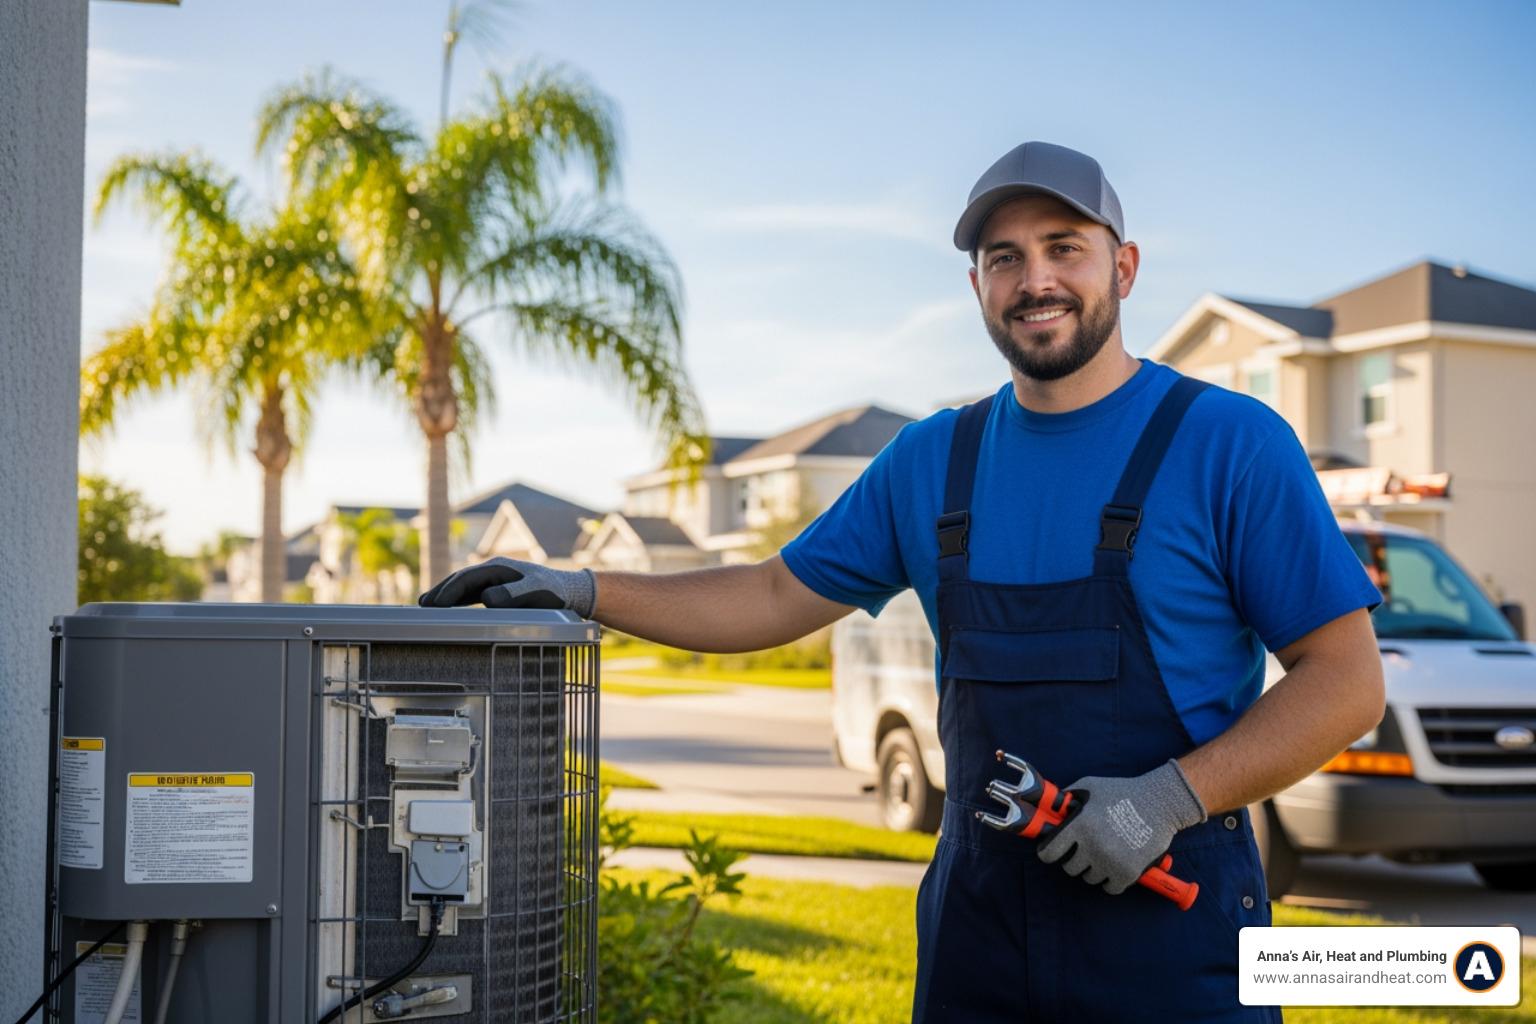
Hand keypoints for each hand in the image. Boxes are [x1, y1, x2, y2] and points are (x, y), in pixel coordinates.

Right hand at [418, 557, 596, 617]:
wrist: (569, 592)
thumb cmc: (553, 593)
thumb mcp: (536, 593)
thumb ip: (513, 595)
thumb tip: (487, 598)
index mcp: (499, 567)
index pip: (467, 579)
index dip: (448, 592)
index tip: (434, 605)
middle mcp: (494, 570)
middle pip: (461, 579)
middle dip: (440, 591)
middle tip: (421, 606)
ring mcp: (495, 578)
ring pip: (464, 585)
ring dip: (446, 595)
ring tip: (426, 606)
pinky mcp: (499, 588)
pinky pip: (472, 593)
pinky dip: (458, 599)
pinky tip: (448, 608)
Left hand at [1036, 759, 1205, 893]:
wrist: (1160, 803)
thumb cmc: (1124, 792)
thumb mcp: (1091, 786)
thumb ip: (1068, 796)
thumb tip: (1052, 806)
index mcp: (1080, 825)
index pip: (1049, 853)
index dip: (1048, 853)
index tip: (1052, 853)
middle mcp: (1092, 846)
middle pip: (1070, 868)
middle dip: (1075, 859)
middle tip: (1085, 849)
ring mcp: (1110, 861)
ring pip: (1090, 878)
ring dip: (1094, 869)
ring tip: (1105, 853)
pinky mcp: (1128, 873)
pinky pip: (1110, 888)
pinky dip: (1112, 881)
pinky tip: (1116, 866)